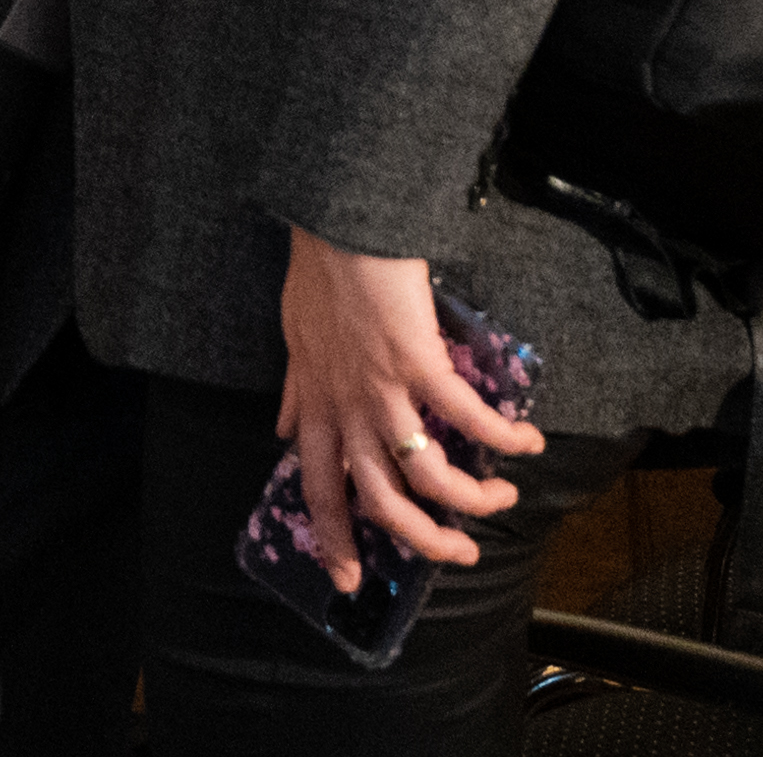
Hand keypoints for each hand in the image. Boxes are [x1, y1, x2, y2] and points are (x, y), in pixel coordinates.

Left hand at [277, 227, 532, 590]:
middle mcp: (345, 408)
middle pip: (381, 501)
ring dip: (471, 501)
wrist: (337, 226)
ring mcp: (381, 389)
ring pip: (426, 475)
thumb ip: (293, 393)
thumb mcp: (292, 343)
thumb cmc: (317, 279)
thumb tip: (281, 428)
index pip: (317, 487)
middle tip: (461, 555)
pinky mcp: (418, 364)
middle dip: (424, 541)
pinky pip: (468, 418)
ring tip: (502, 499)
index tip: (348, 581)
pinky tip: (526, 441)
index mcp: (315, 406)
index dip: (333, 538)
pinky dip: (503, 438)